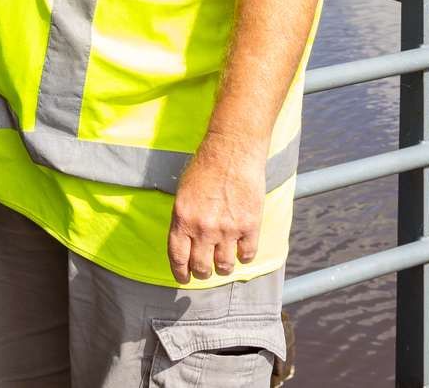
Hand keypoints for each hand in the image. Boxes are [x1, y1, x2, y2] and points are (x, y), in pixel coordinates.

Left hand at [167, 132, 264, 282]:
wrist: (232, 150)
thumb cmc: (205, 167)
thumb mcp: (183, 193)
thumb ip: (183, 220)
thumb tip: (185, 244)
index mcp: (182, 219)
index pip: (178, 259)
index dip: (181, 274)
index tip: (184, 279)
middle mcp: (203, 228)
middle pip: (201, 267)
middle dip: (202, 272)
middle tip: (205, 270)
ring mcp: (227, 228)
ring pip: (224, 266)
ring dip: (224, 268)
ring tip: (224, 263)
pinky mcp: (250, 225)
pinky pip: (247, 254)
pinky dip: (244, 256)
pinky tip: (242, 251)